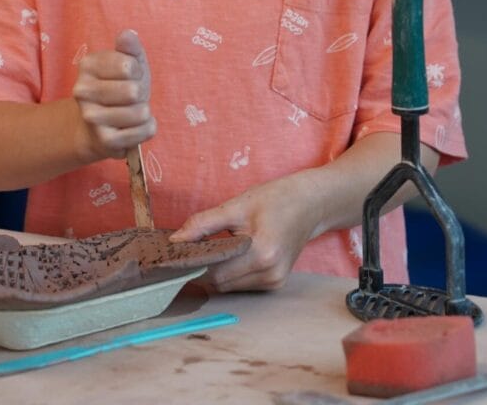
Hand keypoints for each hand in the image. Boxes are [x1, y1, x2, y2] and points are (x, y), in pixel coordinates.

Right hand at [71, 29, 155, 159]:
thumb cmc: (119, 89)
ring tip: (131, 113)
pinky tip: (134, 128)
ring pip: (141, 113)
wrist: (99, 128)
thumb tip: (127, 34)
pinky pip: (144, 131)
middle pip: (133, 91)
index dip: (137, 72)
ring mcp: (90, 117)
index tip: (128, 77)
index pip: (129, 65)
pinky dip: (147, 129)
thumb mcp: (128, 63)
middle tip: (130, 98)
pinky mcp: (104, 140)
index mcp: (87, 65)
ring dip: (144, 113)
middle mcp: (82, 91)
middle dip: (140, 94)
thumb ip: (130, 48)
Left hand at [169, 172, 323, 292]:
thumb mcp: (237, 205)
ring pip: (229, 286)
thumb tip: (175, 241)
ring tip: (218, 245)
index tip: (180, 249)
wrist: (312, 204)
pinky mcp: (276, 283)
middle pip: (220, 283)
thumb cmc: (276, 199)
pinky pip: (241, 284)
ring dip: (218, 270)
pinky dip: (232, 272)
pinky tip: (233, 253)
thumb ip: (203, 224)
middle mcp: (270, 274)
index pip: (214, 271)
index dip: (194, 261)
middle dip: (205, 266)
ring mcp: (275, 282)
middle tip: (196, 244)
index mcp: (262, 254)